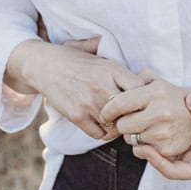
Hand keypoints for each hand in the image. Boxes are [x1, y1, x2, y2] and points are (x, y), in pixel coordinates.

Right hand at [6, 40, 144, 139]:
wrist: (45, 65)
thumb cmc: (76, 60)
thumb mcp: (100, 55)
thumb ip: (119, 64)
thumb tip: (143, 72)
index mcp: (113, 69)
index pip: (140, 89)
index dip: (145, 98)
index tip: (142, 102)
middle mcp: (103, 86)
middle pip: (131, 111)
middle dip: (134, 116)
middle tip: (132, 118)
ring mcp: (89, 103)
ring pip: (116, 126)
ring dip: (118, 127)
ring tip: (116, 122)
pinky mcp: (77, 116)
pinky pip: (99, 134)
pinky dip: (103, 133)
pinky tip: (102, 125)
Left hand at [99, 73, 190, 157]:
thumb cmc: (172, 97)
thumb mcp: (157, 81)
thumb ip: (135, 80)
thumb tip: (114, 90)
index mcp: (155, 93)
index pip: (120, 103)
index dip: (107, 110)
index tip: (104, 113)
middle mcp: (160, 112)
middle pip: (122, 125)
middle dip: (121, 123)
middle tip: (127, 119)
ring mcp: (164, 133)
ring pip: (130, 139)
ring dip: (132, 135)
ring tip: (143, 126)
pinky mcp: (167, 149)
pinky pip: (140, 151)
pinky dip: (141, 146)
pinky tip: (150, 136)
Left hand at [134, 93, 190, 178]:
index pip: (172, 171)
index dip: (157, 161)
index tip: (145, 147)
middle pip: (163, 163)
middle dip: (147, 150)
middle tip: (133, 135)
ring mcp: (190, 156)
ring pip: (165, 152)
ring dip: (151, 142)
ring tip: (136, 126)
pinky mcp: (190, 145)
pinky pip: (171, 143)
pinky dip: (160, 133)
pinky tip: (151, 120)